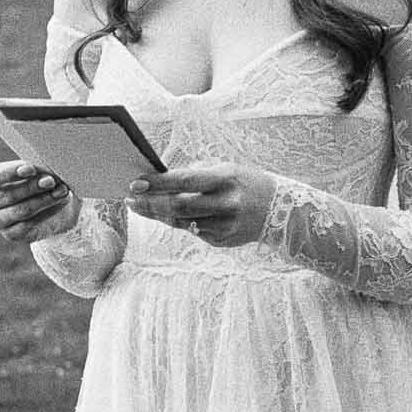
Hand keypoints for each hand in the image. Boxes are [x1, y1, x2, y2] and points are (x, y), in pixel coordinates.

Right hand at [0, 160, 80, 244]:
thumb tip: (48, 175)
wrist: (48, 202)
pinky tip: (59, 203)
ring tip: (61, 191)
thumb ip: (37, 168)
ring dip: (44, 200)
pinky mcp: (10, 234)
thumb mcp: (35, 168)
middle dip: (32, 187)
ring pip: (20, 211)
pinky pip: (28, 225)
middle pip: (8, 195)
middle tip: (51, 180)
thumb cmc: (36, 177)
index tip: (30, 169)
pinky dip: (47, 212)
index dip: (9, 173)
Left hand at [126, 163, 275, 246]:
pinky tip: (168, 215)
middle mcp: (226, 204)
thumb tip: (161, 179)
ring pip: (181, 222)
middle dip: (150, 203)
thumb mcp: (226, 170)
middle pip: (178, 207)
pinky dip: (179, 222)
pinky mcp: (222, 241)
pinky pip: (193, 231)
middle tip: (130, 199)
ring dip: (157, 215)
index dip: (158, 183)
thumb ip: (196, 174)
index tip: (136, 183)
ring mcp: (224, 226)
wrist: (280, 211)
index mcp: (226, 179)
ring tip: (139, 207)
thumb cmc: (245, 183)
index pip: (185, 181)